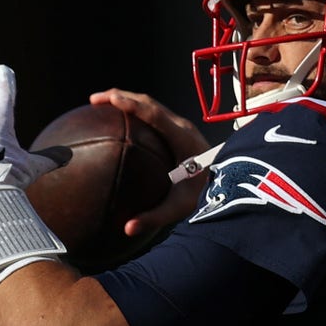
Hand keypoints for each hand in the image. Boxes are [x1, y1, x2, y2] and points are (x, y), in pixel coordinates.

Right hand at [88, 89, 210, 235]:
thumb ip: (154, 217)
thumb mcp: (180, 208)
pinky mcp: (178, 131)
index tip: (111, 98)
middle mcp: (181, 127)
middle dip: (120, 96)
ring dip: (126, 100)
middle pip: (148, 102)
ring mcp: (180, 126)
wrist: (231, 184)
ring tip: (101, 104)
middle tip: (94, 100)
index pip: (154, 115)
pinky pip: (153, 115)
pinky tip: (119, 123)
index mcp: (182, 139)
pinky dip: (134, 112)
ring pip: (150, 105)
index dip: (132, 104)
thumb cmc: (206, 195)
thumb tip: (127, 229)